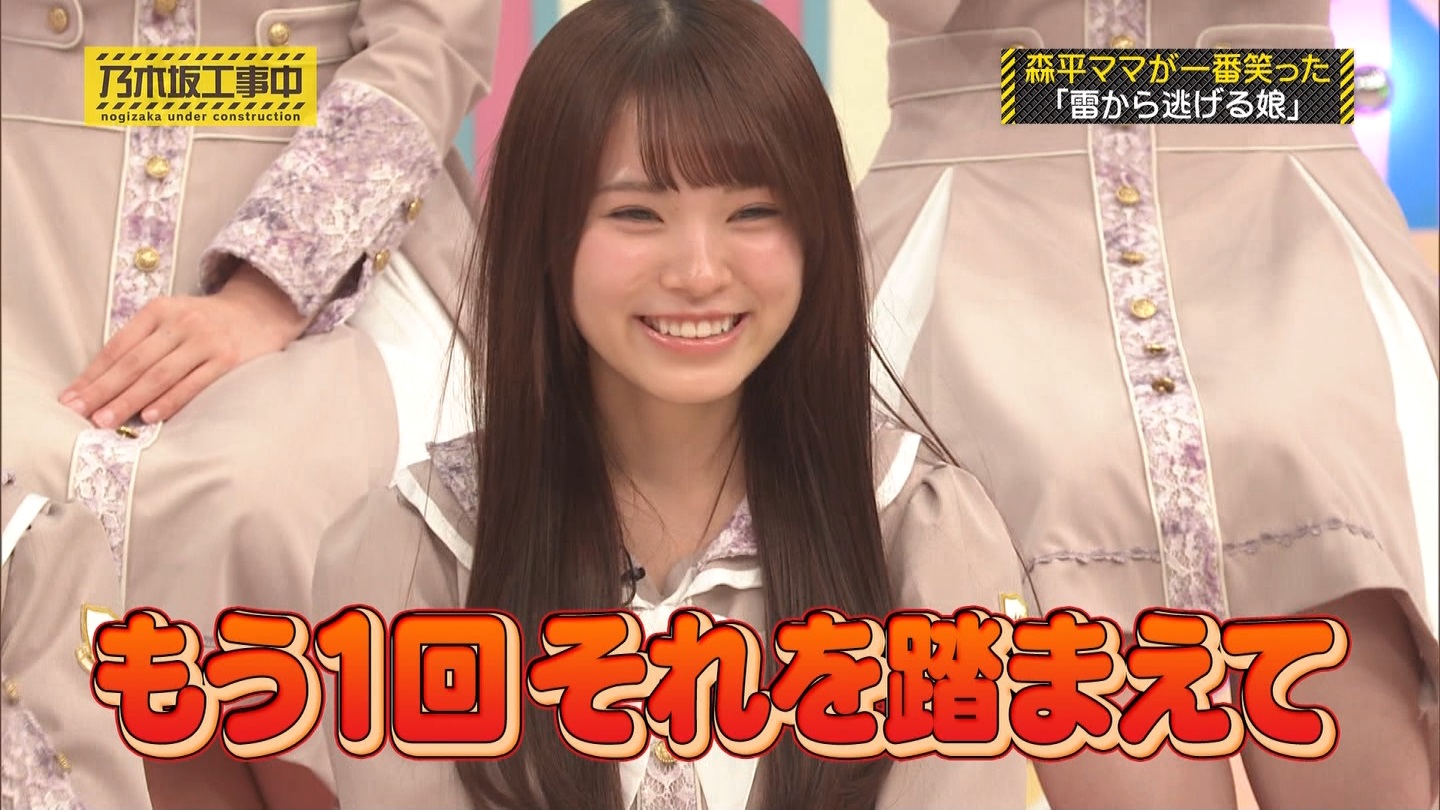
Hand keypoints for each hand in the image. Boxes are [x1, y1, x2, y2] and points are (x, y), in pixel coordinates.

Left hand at [59, 263, 310, 427]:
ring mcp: (205, 340)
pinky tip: (151, 416)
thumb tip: (103, 382)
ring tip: (105, 420)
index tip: (71, 398)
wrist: (260, 311)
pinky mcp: (228, 358)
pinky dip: (170, 400)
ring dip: (129, 400)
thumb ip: (144, 342)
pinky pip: (193, 383)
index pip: (118, 347)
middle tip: (79, 414)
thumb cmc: (207, 322)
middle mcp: (181, 322)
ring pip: (159, 374)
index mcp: (159, 310)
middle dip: (103, 391)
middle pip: (134, 362)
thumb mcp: (172, 318)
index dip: (93, 374)